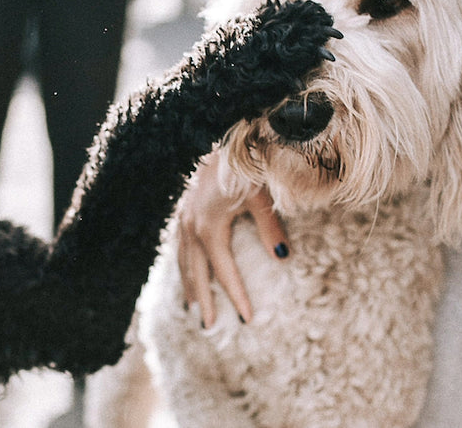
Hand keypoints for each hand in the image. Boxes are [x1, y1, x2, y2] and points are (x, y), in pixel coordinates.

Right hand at [177, 153, 287, 327]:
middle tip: (210, 328)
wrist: (215, 133)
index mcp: (209, 226)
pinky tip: (186, 269)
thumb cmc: (242, 162)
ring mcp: (183, 217)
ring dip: (189, 285)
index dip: (236, 296)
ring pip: (183, 260)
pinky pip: (179, 245)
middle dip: (204, 301)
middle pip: (196, 273)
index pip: (224, 272)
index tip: (247, 320)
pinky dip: (182, 263)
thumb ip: (270, 225)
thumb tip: (283, 258)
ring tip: (193, 309)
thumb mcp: (259, 193)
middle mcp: (191, 226)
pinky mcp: (182, 209)